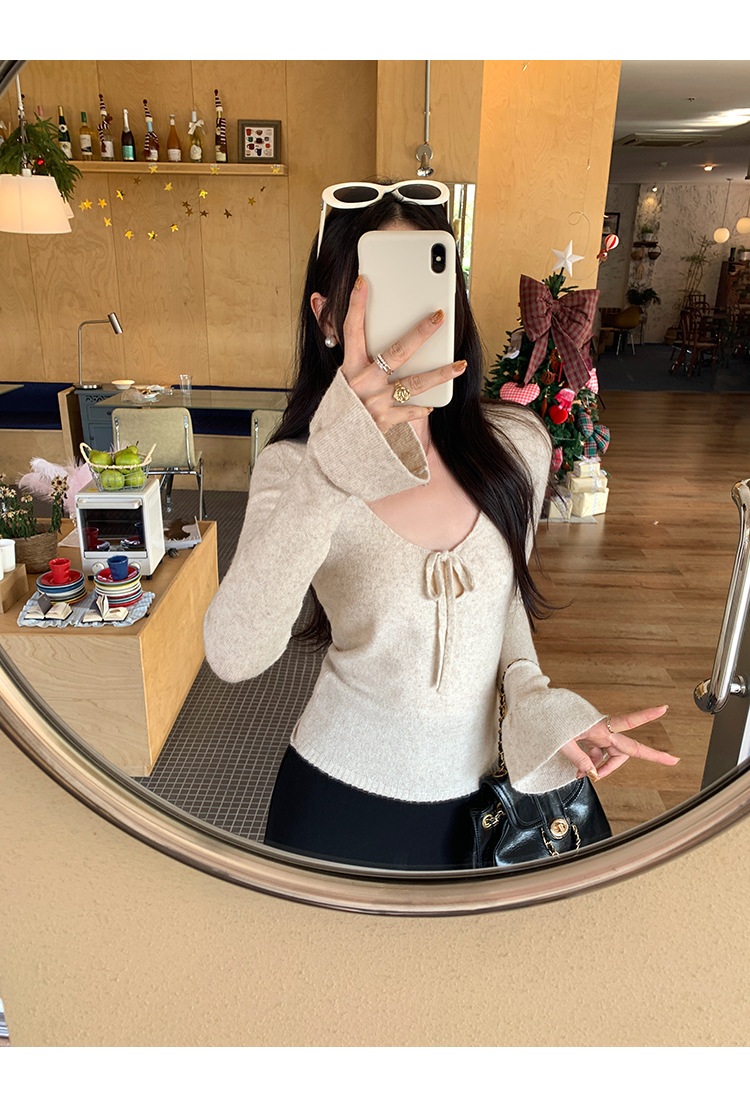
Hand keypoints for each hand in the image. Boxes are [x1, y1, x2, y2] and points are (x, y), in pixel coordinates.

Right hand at [339, 275, 466, 433]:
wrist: (332, 448)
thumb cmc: (338, 409)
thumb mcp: (337, 379)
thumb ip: (347, 351)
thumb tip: (328, 311)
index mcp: (348, 368)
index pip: (352, 330)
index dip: (357, 305)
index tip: (364, 281)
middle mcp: (363, 383)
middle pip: (397, 352)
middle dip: (420, 332)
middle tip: (439, 316)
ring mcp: (376, 403)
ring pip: (414, 383)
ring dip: (440, 373)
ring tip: (460, 365)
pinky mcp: (385, 422)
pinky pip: (410, 411)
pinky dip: (422, 407)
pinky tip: (433, 403)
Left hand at [557, 705, 679, 780]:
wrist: (536, 711)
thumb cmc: (548, 720)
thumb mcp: (562, 742)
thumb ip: (578, 758)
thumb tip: (591, 773)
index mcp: (599, 726)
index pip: (628, 721)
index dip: (647, 715)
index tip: (663, 708)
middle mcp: (601, 729)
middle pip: (626, 750)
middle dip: (649, 755)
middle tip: (673, 759)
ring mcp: (595, 733)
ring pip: (610, 754)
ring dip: (602, 766)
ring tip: (581, 776)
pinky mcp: (588, 736)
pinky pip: (596, 752)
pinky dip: (591, 762)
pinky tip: (579, 771)